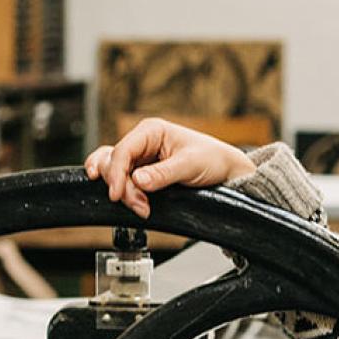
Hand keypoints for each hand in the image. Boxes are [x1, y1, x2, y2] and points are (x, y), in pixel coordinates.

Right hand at [84, 117, 252, 218]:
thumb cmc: (212, 159)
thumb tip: (138, 180)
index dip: (116, 173)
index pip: (122, 150)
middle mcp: (142, 142)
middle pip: (114, 164)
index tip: (118, 194)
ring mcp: (140, 158)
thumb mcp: (190, 165)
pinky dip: (124, 193)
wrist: (224, 171)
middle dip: (123, 187)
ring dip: (124, 193)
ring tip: (143, 207)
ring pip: (115, 174)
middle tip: (140, 205)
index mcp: (151, 131)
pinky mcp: (142, 173)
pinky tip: (131, 201)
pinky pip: (122, 181)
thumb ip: (164, 173)